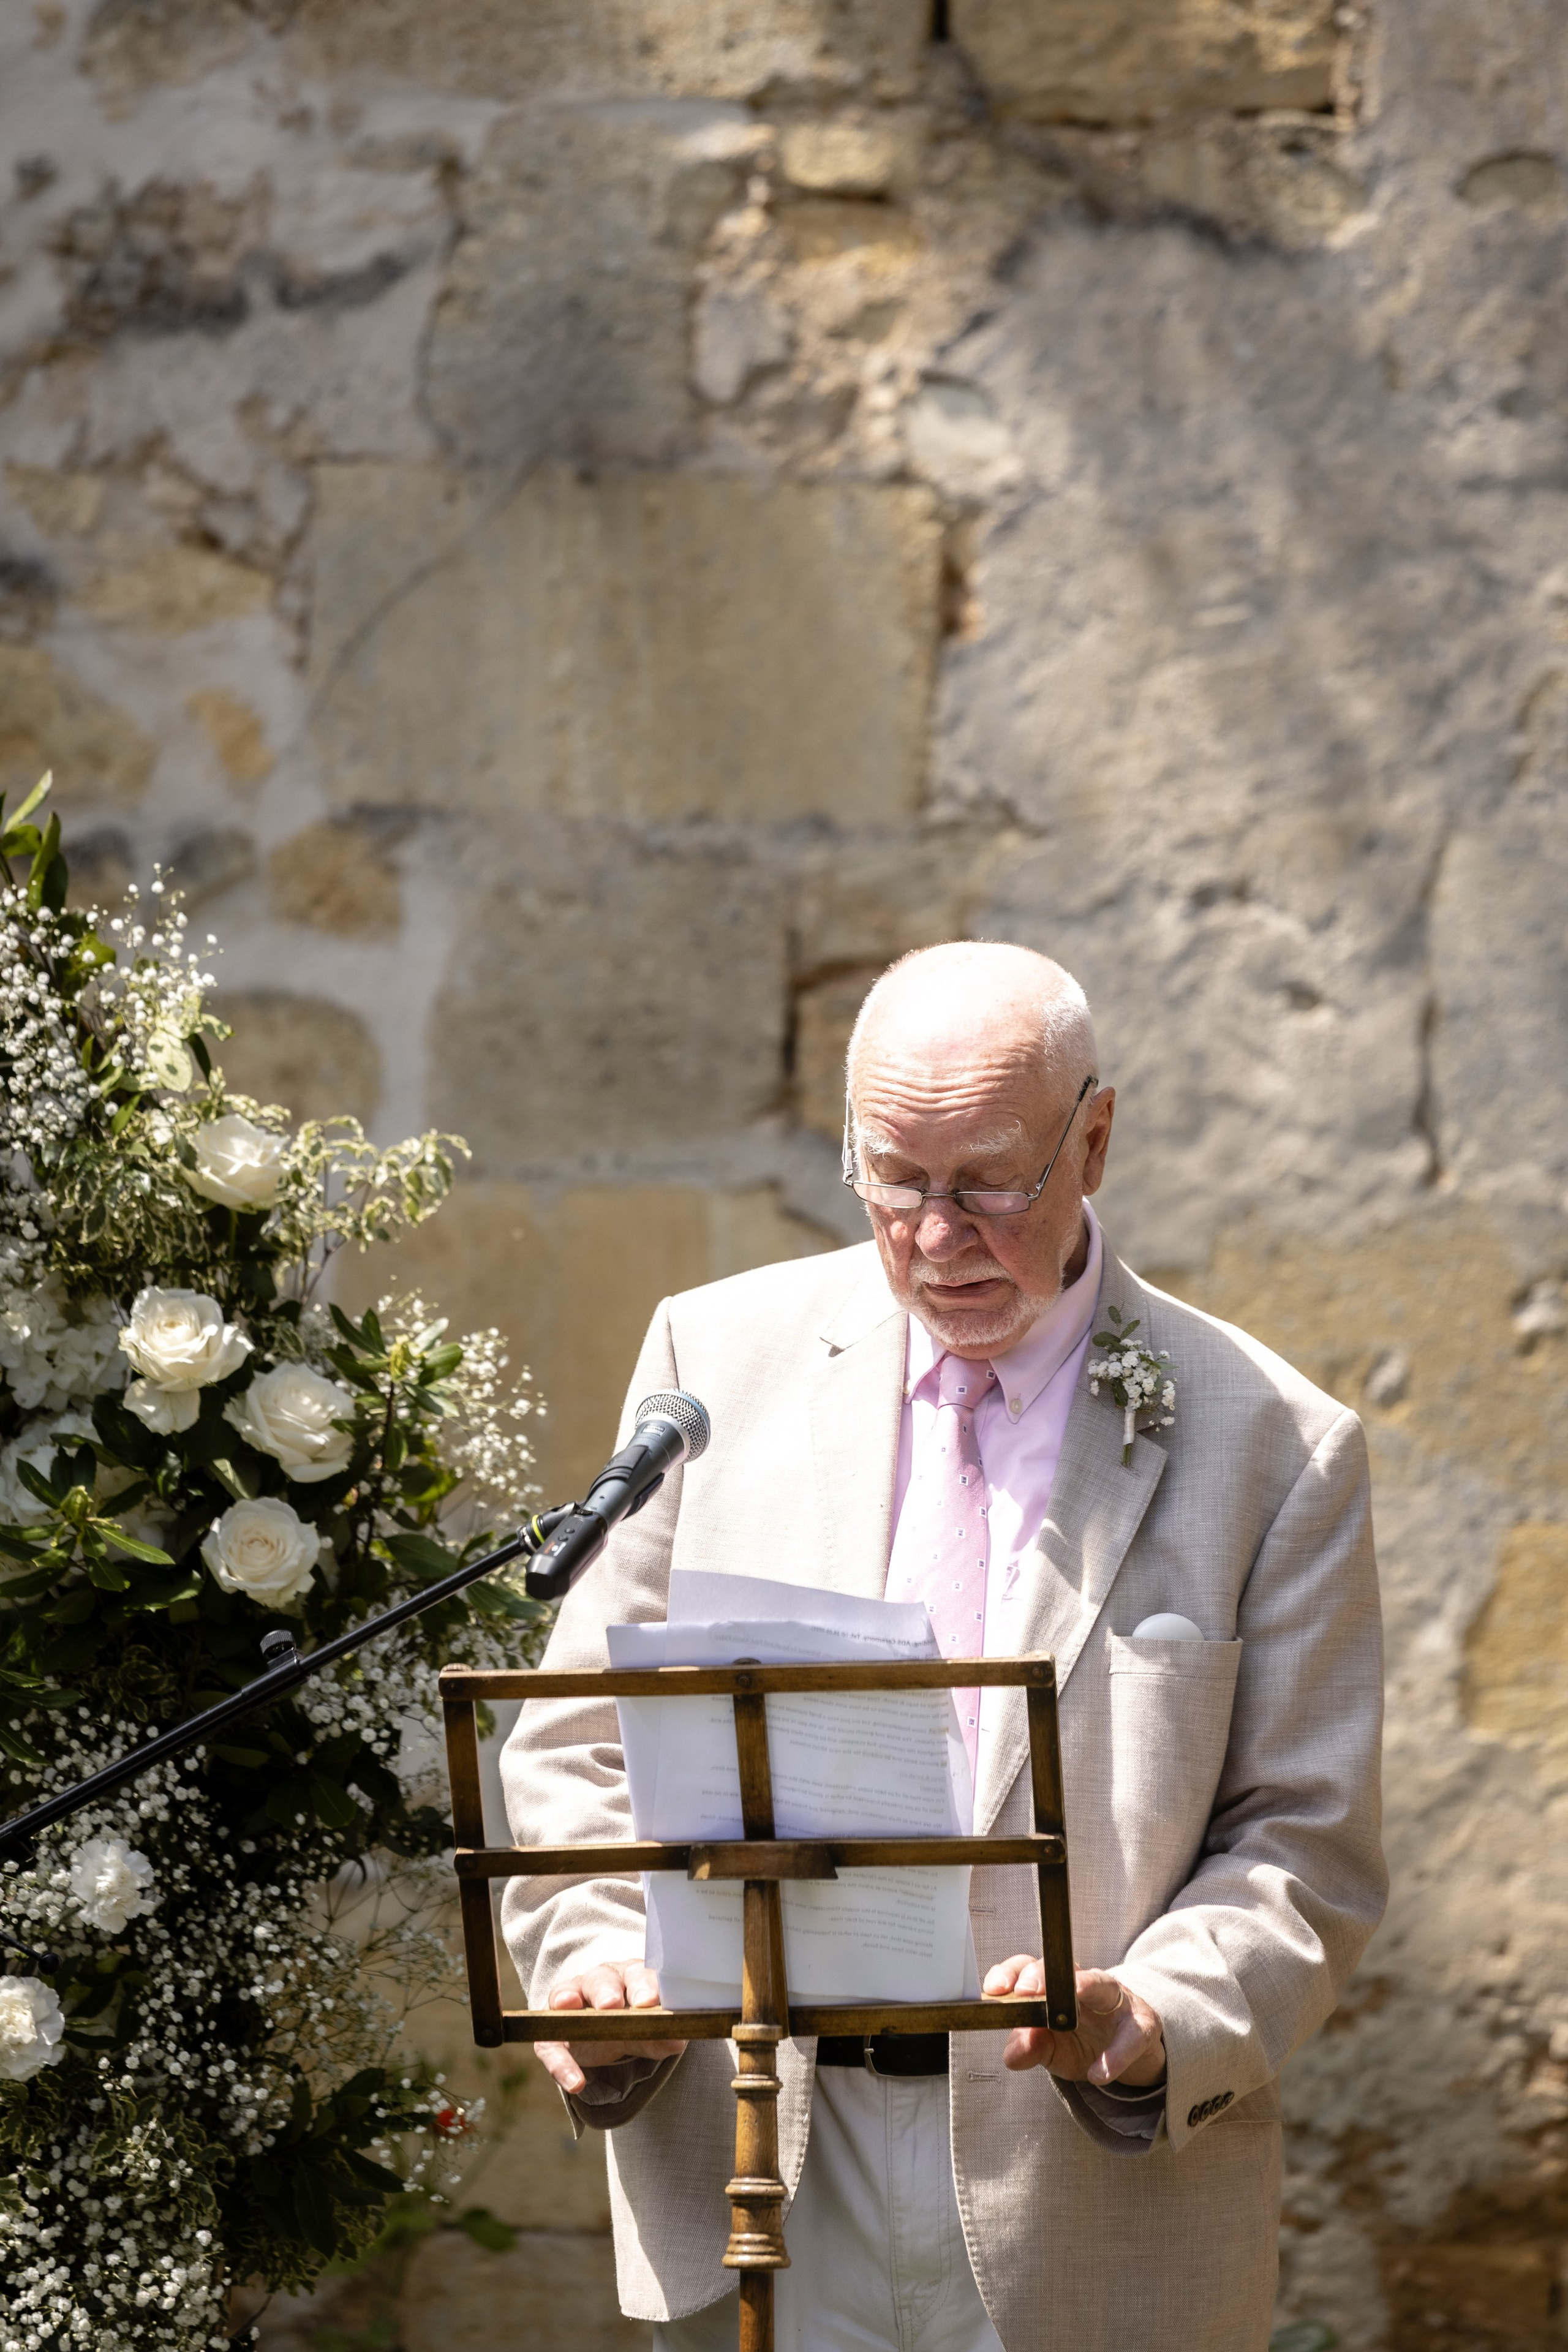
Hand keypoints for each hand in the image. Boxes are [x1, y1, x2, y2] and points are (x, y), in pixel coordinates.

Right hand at [534, 1960, 686, 2095]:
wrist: (600, 2034)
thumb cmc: (628, 2021)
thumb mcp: (644, 2031)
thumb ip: (659, 2037)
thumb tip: (678, 2040)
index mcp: (628, 1976)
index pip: (636, 1974)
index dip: (643, 1986)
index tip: (649, 2001)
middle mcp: (598, 1982)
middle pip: (600, 1979)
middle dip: (606, 1990)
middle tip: (612, 2004)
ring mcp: (570, 2003)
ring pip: (567, 1995)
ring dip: (569, 2000)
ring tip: (571, 2006)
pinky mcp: (552, 2034)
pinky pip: (550, 2045)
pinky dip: (560, 2064)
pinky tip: (575, 2082)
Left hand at [984, 1958, 1165, 2087]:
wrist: (1129, 2055)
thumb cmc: (1085, 2042)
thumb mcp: (1054, 2050)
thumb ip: (1031, 2047)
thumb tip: (1010, 2054)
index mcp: (1056, 1987)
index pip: (1029, 1969)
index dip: (1011, 1974)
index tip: (994, 1989)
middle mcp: (1084, 1984)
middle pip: (1062, 1968)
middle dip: (1042, 1975)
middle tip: (1025, 1991)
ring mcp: (1116, 1999)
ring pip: (1101, 1983)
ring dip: (1085, 1986)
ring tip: (1071, 1999)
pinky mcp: (1143, 2023)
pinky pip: (1133, 2034)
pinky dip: (1117, 2054)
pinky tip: (1099, 2073)